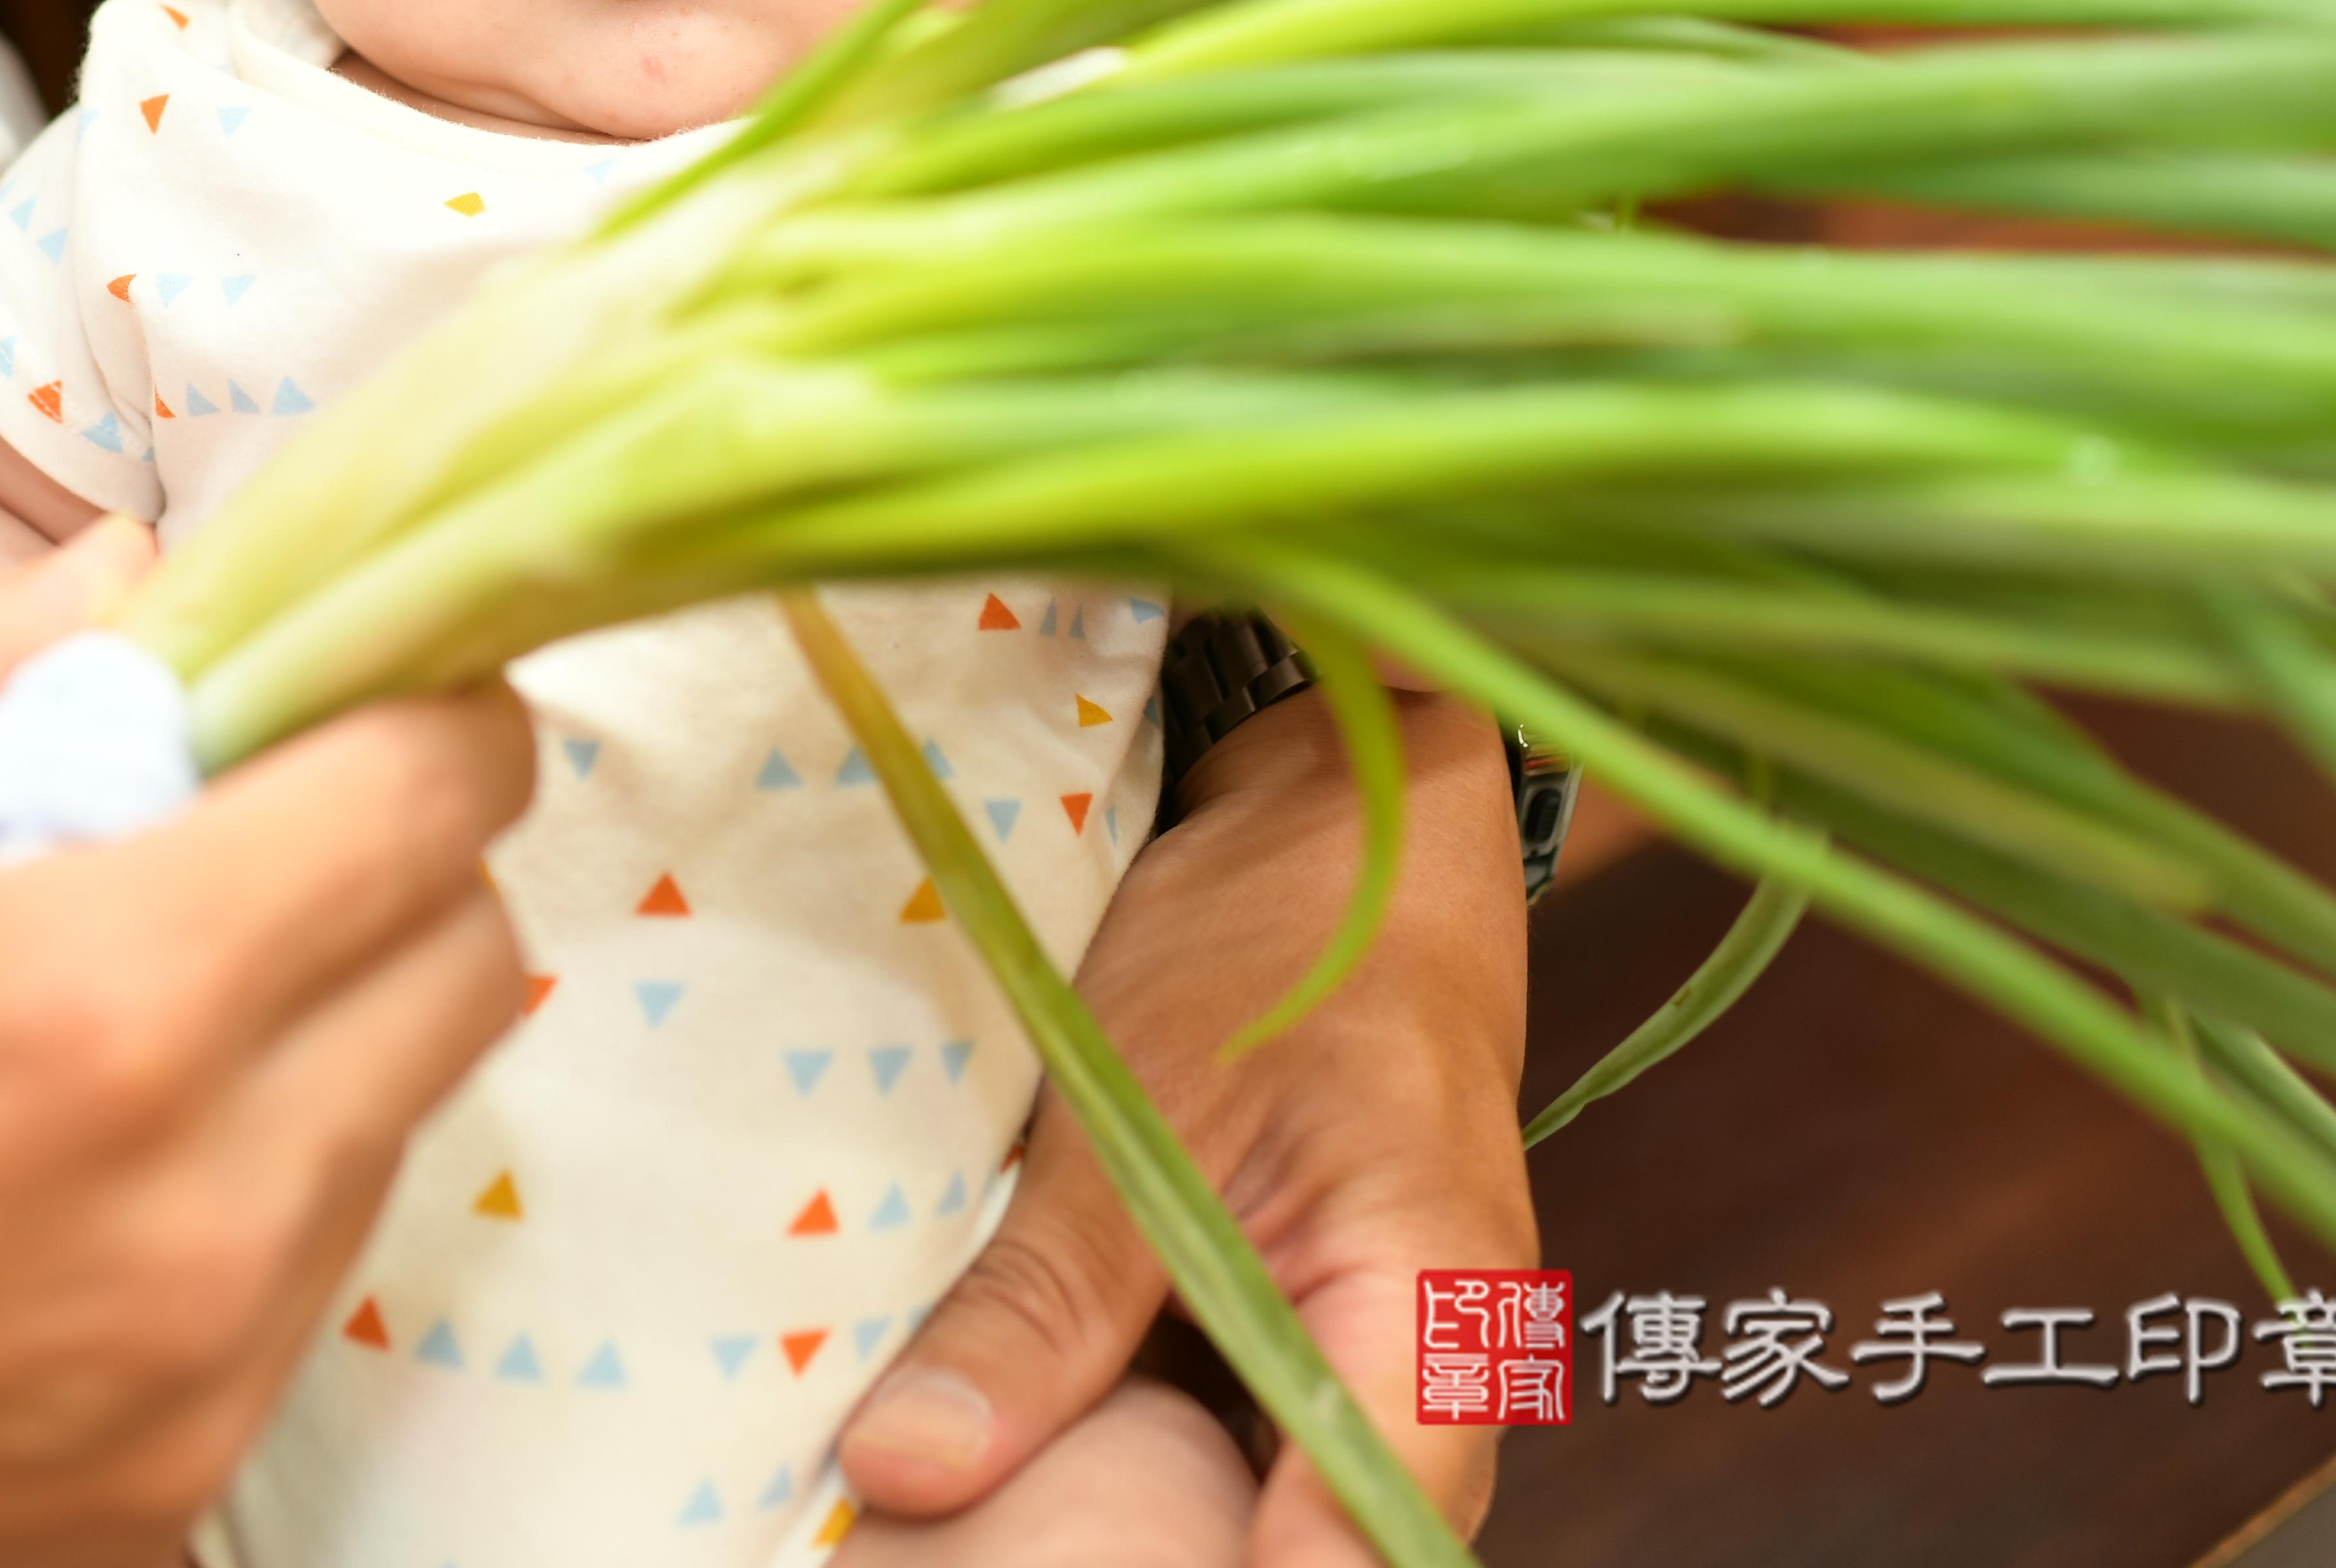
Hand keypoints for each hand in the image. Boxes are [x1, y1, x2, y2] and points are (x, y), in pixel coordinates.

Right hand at [0, 523, 535, 1567]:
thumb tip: (134, 582)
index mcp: (105, 1003)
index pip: (439, 795)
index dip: (419, 701)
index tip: (347, 681)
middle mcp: (196, 1216)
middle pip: (468, 963)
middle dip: (384, 861)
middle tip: (223, 831)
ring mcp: (185, 1387)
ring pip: (396, 1135)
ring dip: (310, 1036)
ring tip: (95, 1018)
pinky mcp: (146, 1509)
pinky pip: (293, 1296)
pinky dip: (234, 1202)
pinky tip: (51, 1176)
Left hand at [838, 689, 1532, 1567]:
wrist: (1344, 840)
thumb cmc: (1271, 943)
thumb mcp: (1131, 1106)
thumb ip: (1039, 1304)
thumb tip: (903, 1470)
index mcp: (1429, 1317)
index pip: (1355, 1550)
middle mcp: (1432, 1380)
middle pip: (1315, 1559)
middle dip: (1162, 1562)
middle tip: (984, 1552)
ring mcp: (1377, 1371)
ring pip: (1264, 1513)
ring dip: (1142, 1524)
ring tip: (992, 1519)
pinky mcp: (1310, 1346)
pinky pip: (1241, 1450)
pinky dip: (1139, 1460)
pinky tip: (1022, 1453)